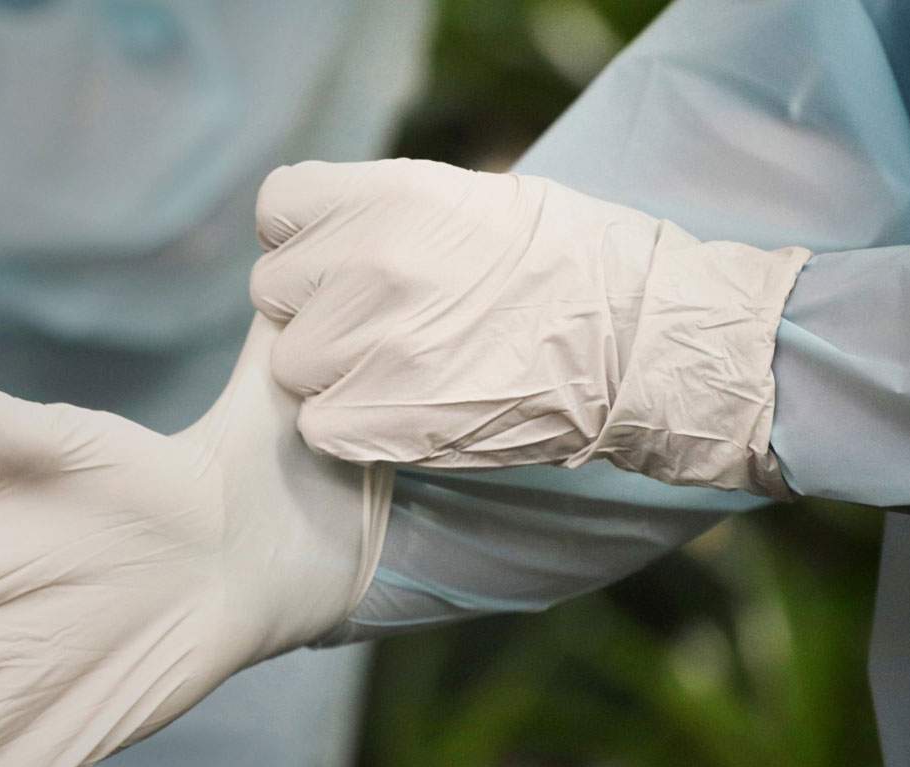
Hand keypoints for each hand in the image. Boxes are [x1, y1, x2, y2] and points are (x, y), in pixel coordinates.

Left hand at [250, 158, 808, 495]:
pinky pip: (316, 425)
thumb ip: (386, 214)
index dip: (302, 239)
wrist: (637, 342)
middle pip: (273, 291)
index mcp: (386, 196)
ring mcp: (366, 345)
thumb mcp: (474, 201)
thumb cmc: (569, 266)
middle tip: (375, 323)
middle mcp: (364, 263)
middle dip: (314, 309)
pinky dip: (348, 427)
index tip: (332, 262)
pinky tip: (400, 412)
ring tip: (397, 370)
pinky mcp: (375, 420)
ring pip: (291, 365)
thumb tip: (330, 233)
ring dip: (331, 372)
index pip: (277, 209)